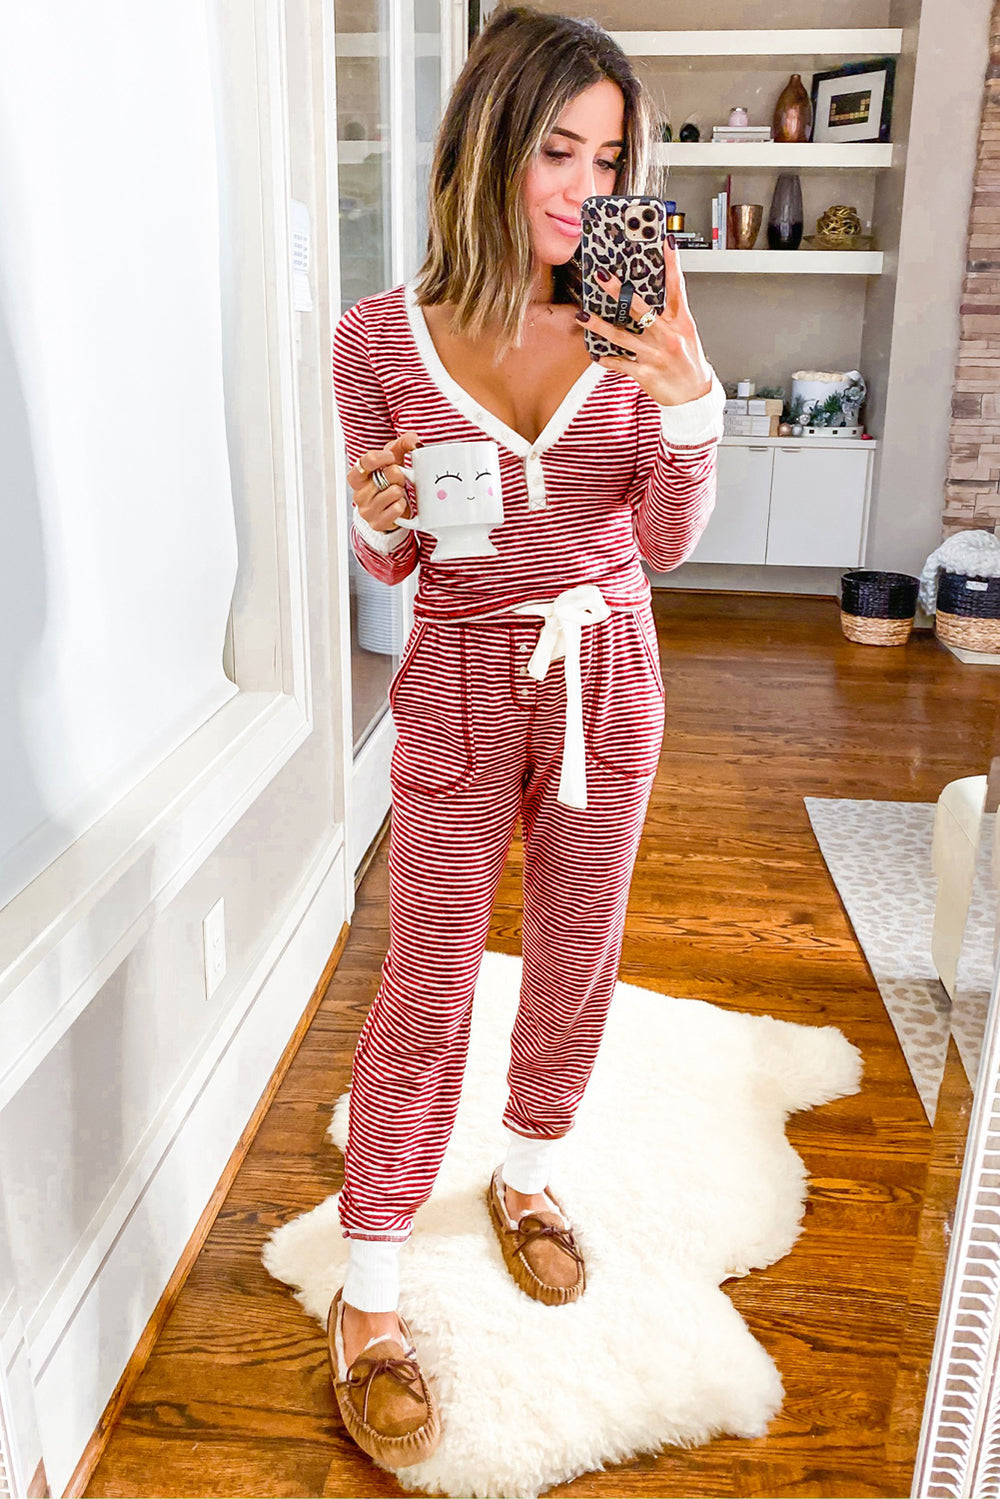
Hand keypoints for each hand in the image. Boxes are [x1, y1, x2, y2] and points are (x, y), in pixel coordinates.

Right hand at [348, 429, 420, 532]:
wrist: (390, 512)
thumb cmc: (389, 482)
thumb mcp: (393, 460)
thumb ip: (402, 444)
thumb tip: (414, 441)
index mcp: (357, 476)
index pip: (366, 461)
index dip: (382, 457)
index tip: (391, 457)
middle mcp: (359, 493)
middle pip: (388, 474)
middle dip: (398, 475)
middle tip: (396, 481)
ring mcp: (366, 510)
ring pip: (394, 491)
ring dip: (401, 491)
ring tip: (397, 494)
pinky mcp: (377, 523)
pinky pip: (397, 508)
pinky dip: (402, 505)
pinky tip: (398, 505)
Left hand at [580, 237, 712, 406]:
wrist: (693, 395)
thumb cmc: (688, 362)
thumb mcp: (685, 333)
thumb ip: (669, 315)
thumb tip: (647, 296)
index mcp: (681, 322)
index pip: (677, 287)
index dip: (672, 263)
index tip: (665, 242)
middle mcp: (668, 336)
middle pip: (641, 308)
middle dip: (620, 292)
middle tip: (603, 277)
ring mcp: (656, 354)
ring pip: (623, 336)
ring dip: (600, 325)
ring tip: (583, 315)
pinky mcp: (646, 373)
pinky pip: (621, 363)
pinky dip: (607, 359)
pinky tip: (595, 354)